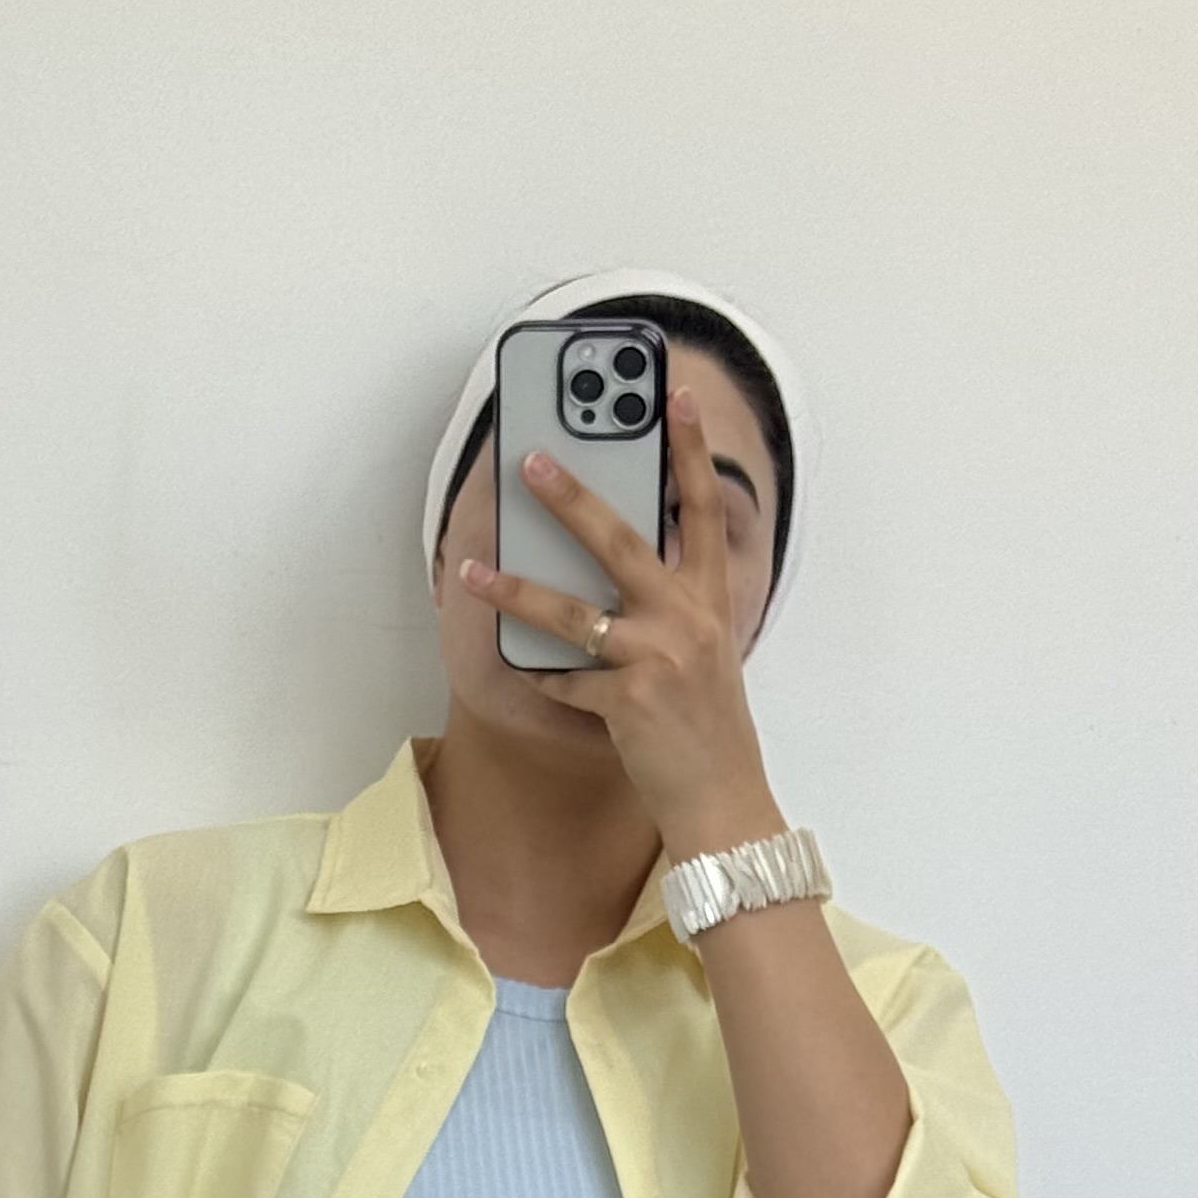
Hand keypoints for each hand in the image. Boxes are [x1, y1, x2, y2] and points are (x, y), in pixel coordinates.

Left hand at [456, 384, 781, 856]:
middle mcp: (688, 619)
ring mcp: (659, 659)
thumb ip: (671, 606)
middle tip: (531, 461)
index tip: (675, 395)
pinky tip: (525, 673)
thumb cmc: (708, 729)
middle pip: (623, 540)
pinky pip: (566, 680)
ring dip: (516, 589)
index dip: (690, 450)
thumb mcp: (705, 653)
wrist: (723, 801)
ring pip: (574, 611)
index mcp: (711, 600)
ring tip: (473, 568)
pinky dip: (542, 678)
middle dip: (572, 497)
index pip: (703, 509)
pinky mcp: (630, 701)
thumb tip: (605, 571)